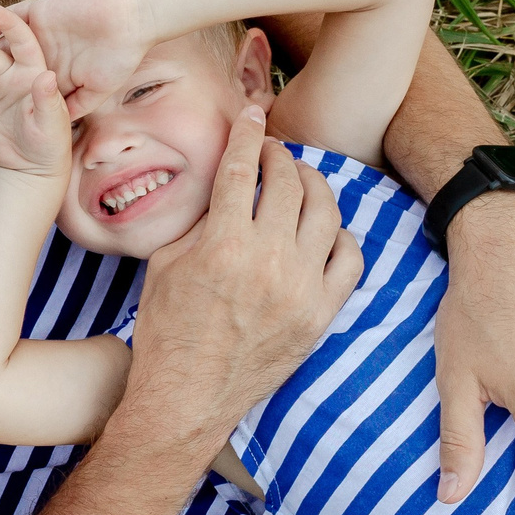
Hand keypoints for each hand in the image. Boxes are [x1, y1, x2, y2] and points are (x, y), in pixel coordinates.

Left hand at [0, 0, 150, 115]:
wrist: (134, 20)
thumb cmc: (121, 57)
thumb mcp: (97, 91)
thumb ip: (75, 105)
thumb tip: (58, 124)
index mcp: (48, 72)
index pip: (15, 86)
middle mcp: (38, 51)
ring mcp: (37, 30)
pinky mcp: (41, 11)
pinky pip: (14, 17)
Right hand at [130, 108, 361, 433]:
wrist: (187, 397)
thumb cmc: (165, 332)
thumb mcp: (165, 265)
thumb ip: (200, 223)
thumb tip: (228, 191)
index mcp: (223, 245)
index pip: (243, 170)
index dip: (248, 135)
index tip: (251, 117)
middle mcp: (269, 261)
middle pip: (289, 184)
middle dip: (281, 156)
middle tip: (273, 152)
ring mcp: (302, 289)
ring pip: (326, 214)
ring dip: (315, 186)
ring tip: (302, 180)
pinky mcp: (321, 314)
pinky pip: (349, 259)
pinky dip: (342, 235)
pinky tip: (326, 229)